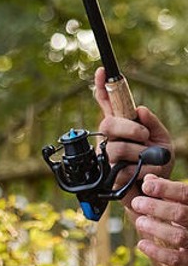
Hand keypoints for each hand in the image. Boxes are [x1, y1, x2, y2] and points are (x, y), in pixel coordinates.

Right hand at [93, 67, 174, 193]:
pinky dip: (138, 170)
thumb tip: (140, 110)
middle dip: (127, 128)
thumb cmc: (157, 165)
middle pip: (107, 124)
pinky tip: (141, 174)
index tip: (103, 71)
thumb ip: (153, 124)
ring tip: (147, 158)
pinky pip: (119, 167)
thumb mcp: (163, 141)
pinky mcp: (106, 174)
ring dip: (136, 151)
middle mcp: (110, 138)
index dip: (104, 86)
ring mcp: (106, 156)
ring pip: (114, 147)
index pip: (108, 103)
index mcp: (122, 126)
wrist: (156, 193)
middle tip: (143, 135)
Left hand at [132, 175, 187, 265]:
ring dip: (155, 228)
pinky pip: (176, 260)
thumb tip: (149, 180)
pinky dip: (157, 252)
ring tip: (140, 222)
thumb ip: (170, 192)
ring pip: (178, 236)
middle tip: (137, 203)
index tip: (146, 185)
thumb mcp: (185, 204)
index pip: (186, 193)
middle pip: (180, 213)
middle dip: (155, 207)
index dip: (165, 188)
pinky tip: (142, 245)